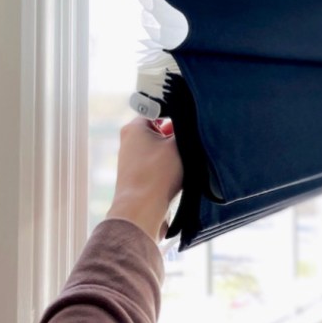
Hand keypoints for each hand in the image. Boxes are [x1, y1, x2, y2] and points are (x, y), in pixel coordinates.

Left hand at [107, 117, 183, 241]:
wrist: (142, 211)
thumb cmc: (158, 174)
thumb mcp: (178, 144)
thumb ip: (186, 129)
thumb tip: (192, 123)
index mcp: (134, 127)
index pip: (159, 111)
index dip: (177, 116)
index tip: (191, 123)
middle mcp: (129, 141)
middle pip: (160, 131)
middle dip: (176, 137)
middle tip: (191, 143)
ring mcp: (132, 160)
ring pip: (160, 149)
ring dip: (175, 154)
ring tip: (186, 161)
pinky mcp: (137, 177)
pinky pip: (157, 165)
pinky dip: (169, 167)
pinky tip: (180, 175)